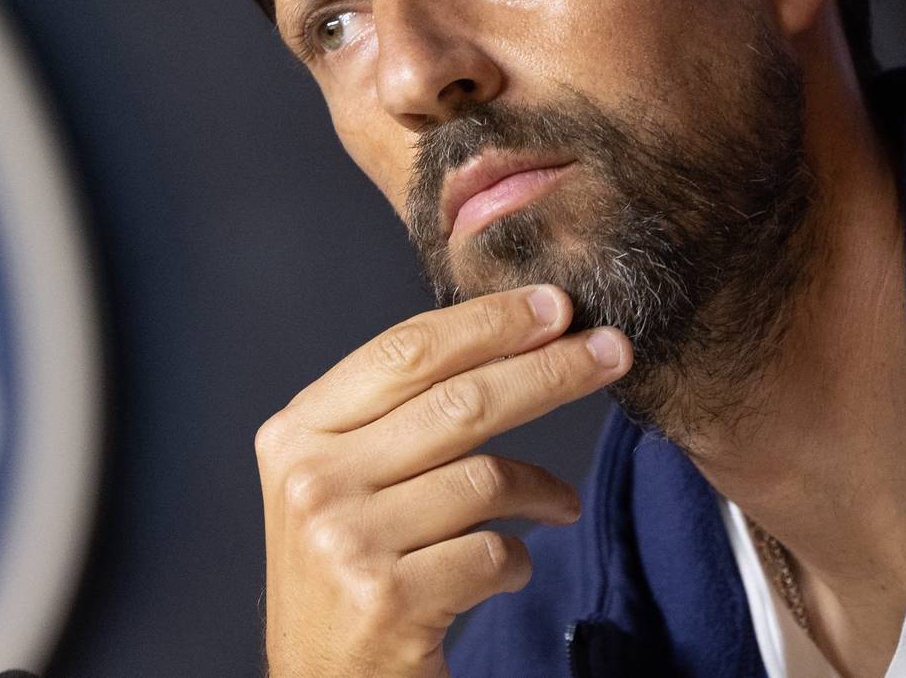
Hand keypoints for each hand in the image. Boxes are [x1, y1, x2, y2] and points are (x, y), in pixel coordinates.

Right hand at [254, 283, 630, 677]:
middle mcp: (311, 481)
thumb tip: (506, 338)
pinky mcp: (389, 599)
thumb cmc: (344, 574)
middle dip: (548, 370)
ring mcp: (346, 541)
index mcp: (296, 434)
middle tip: (610, 350)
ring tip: (561, 503)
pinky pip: (493, 553)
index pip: (404, 353)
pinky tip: (508, 570)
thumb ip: (392, 418)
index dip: (487, 322)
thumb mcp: (337, 482)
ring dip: (544, 489)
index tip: (553, 306)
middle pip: (457, 402)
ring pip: (485, 477)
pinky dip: (518, 561)